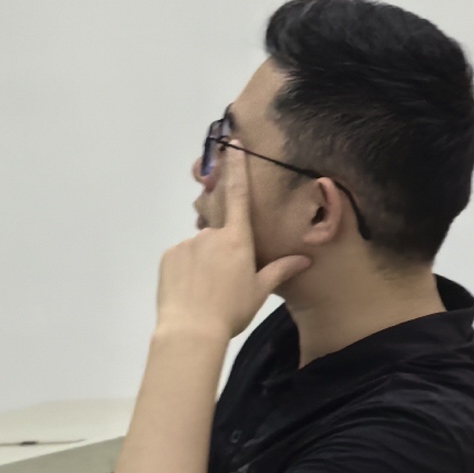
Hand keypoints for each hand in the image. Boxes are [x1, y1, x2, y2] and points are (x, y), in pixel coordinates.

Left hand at [152, 139, 307, 355]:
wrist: (190, 330)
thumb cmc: (231, 310)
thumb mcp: (259, 291)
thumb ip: (279, 270)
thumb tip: (304, 259)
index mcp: (237, 239)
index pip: (239, 195)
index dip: (237, 167)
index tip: (233, 143)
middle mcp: (211, 235)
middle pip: (219, 230)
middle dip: (222, 248)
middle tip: (222, 280)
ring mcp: (186, 243)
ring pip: (199, 247)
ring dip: (204, 261)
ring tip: (206, 290)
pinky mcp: (169, 256)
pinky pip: (181, 257)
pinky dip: (187, 269)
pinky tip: (190, 290)